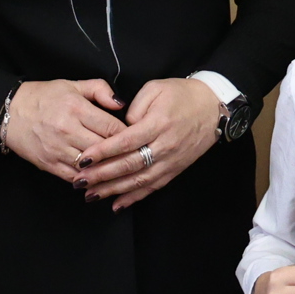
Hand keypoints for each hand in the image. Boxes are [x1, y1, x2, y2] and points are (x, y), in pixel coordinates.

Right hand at [3, 78, 125, 180]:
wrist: (10, 112)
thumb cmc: (44, 97)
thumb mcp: (73, 85)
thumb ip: (100, 90)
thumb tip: (121, 104)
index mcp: (76, 108)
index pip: (112, 127)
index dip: (128, 135)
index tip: (136, 139)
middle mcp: (67, 129)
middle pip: (105, 149)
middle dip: (121, 154)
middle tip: (133, 157)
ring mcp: (57, 149)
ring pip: (91, 166)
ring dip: (107, 169)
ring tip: (120, 170)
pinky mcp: (49, 164)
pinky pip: (74, 176)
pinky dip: (88, 179)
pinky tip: (98, 178)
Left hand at [78, 77, 219, 209]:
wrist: (214, 108)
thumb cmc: (181, 94)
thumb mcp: (155, 89)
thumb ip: (133, 109)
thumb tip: (119, 129)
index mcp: (158, 123)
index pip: (125, 142)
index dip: (102, 152)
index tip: (83, 159)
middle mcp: (164, 146)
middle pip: (129, 165)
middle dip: (102, 175)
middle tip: (80, 181)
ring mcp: (171, 161)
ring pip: (139, 180)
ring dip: (113, 190)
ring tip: (91, 195)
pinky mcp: (175, 170)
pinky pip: (152, 187)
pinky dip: (134, 197)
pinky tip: (117, 204)